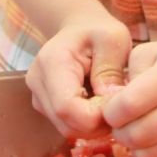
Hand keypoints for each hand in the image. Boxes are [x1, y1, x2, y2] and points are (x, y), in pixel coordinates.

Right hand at [26, 13, 131, 140]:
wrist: (79, 27)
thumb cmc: (99, 31)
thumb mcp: (113, 39)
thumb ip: (110, 69)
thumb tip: (109, 103)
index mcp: (52, 62)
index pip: (67, 107)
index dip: (96, 116)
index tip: (118, 104)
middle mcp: (38, 82)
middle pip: (67, 123)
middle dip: (98, 123)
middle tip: (119, 104)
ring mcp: (38, 96)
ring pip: (67, 129)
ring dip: (94, 124)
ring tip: (109, 101)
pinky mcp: (44, 106)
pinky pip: (67, 125)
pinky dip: (87, 122)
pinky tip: (98, 103)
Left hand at [100, 38, 156, 156]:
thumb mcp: (148, 53)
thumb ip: (124, 75)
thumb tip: (106, 106)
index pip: (129, 104)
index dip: (110, 111)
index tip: (110, 107)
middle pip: (137, 135)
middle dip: (119, 131)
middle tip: (120, 121)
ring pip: (147, 154)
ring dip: (133, 145)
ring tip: (135, 127)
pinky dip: (151, 150)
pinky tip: (156, 132)